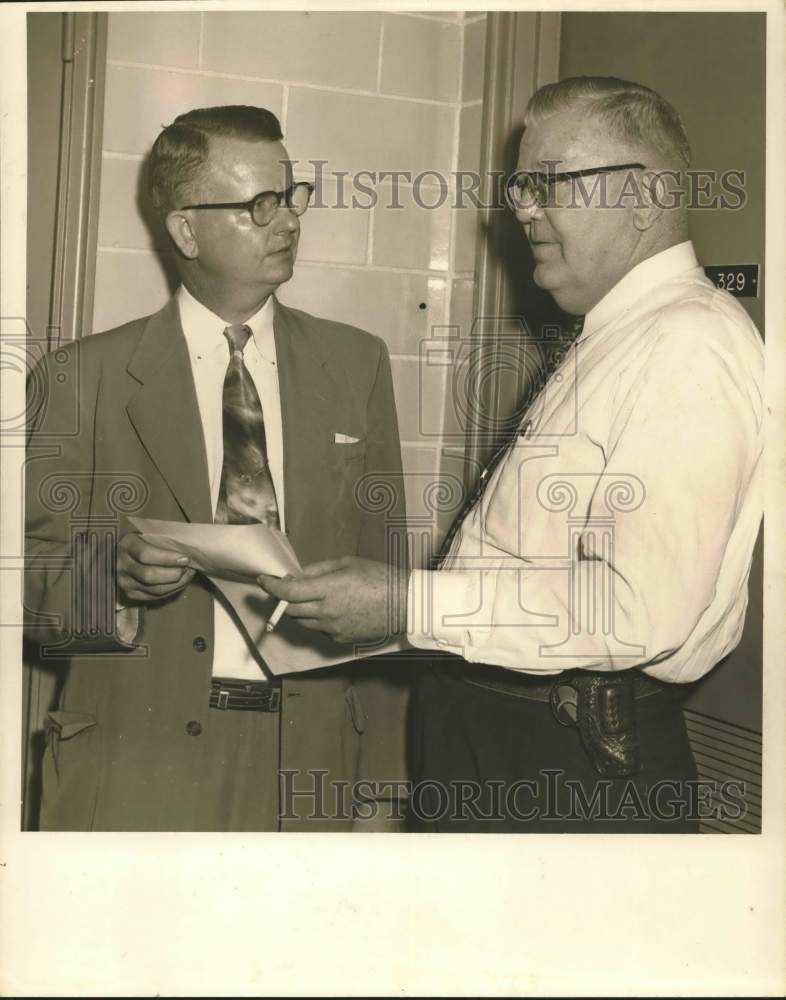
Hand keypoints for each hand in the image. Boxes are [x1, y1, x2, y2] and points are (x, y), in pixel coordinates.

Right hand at [117, 532, 194, 603]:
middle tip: (188, 567)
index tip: (185, 558)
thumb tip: (187, 546)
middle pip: (149, 575)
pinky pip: (155, 597)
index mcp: (126, 545)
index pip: (145, 554)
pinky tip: (181, 582)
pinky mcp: (131, 594)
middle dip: (174, 574)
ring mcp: (124, 582)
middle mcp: (121, 565)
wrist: (126, 550)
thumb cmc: (144, 538)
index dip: (168, 558)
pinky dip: (172, 590)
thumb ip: (163, 537)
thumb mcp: (149, 531)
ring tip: (188, 574)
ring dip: (177, 584)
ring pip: (154, 590)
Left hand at [258, 557, 408, 644]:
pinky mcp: (340, 639)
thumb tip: (297, 577)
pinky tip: (333, 609)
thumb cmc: (378, 577)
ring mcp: (332, 628)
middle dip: (283, 600)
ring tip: (312, 598)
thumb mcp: (346, 563)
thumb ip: (318, 570)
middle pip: (290, 610)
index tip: (264, 581)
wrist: (404, 604)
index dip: (271, 587)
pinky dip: (318, 620)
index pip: (288, 593)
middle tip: (286, 589)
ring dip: (300, 610)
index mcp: (328, 589)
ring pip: (303, 622)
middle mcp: (326, 611)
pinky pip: (320, 630)